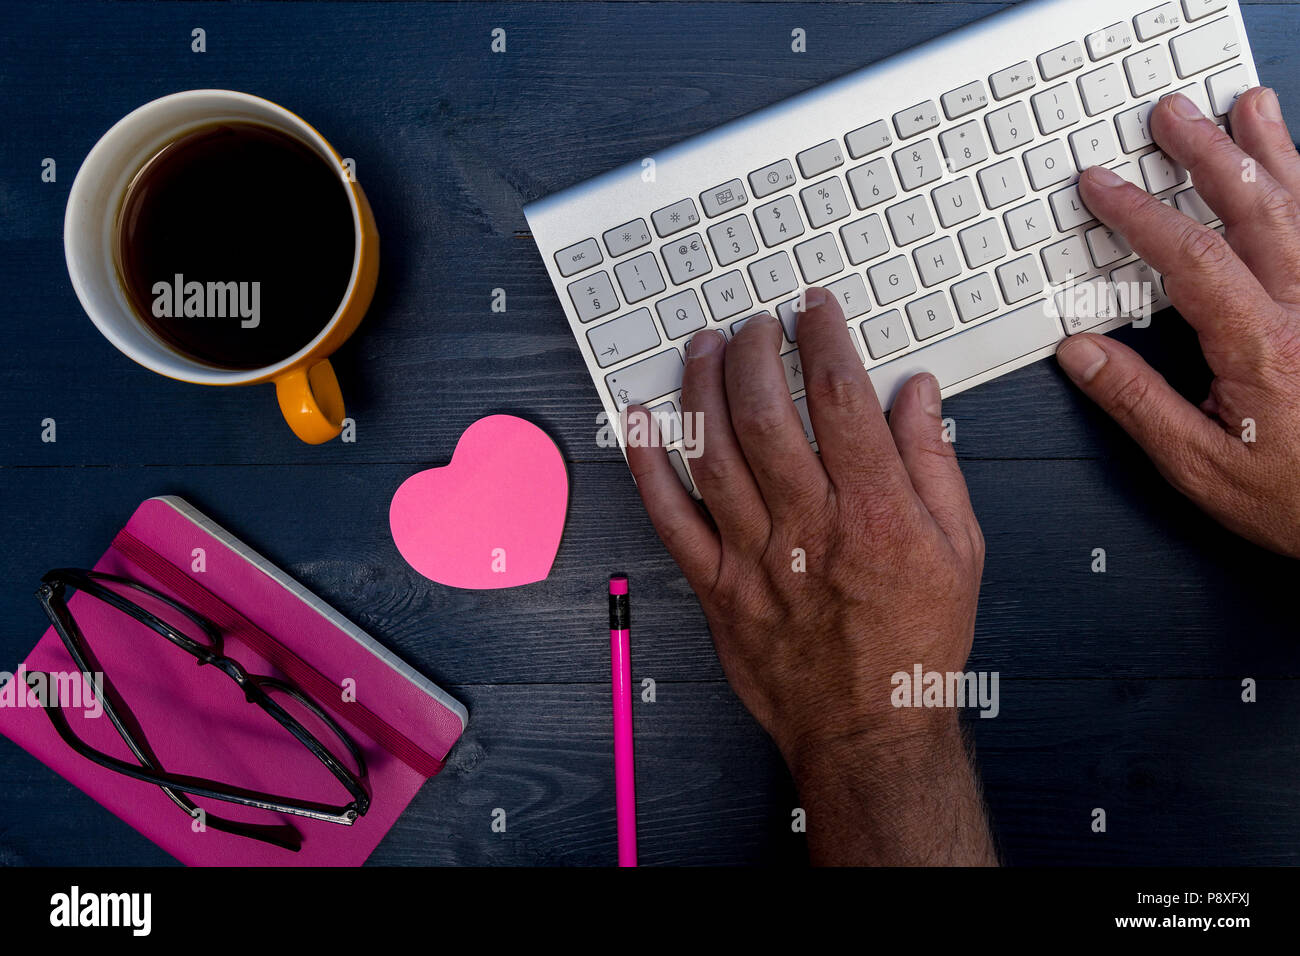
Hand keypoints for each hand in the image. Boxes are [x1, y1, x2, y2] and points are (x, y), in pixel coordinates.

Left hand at [625, 289, 995, 864]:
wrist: (868, 728)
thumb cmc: (914, 642)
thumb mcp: (959, 550)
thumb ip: (934, 465)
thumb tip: (913, 394)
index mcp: (876, 512)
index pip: (841, 399)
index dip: (823, 338)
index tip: (813, 309)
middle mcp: (810, 527)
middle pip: (767, 414)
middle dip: (754, 352)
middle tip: (753, 323)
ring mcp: (756, 557)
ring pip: (714, 452)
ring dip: (702, 388)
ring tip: (702, 346)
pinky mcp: (717, 586)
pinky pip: (670, 517)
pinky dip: (647, 464)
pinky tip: (639, 420)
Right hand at [1061, 88, 1299, 558]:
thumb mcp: (1201, 467)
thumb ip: (1138, 403)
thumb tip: (1081, 353)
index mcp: (1262, 347)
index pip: (1192, 258)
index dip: (1142, 213)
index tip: (1104, 186)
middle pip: (1255, 209)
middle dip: (1206, 154)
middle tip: (1172, 116)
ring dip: (1270, 152)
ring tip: (1246, 112)